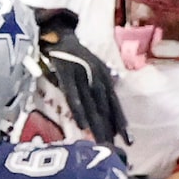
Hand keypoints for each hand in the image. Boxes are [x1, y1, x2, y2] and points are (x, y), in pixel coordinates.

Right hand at [34, 9, 129, 146]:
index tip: (128, 141)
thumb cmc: (65, 51)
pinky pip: (73, 96)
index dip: (120, 121)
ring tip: (104, 142)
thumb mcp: (84, 67)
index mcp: (102, 75)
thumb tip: (95, 105)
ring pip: (93, 104)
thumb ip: (90, 84)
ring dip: (99, 124)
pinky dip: (79, 111)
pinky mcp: (66, 73)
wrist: (50, 29)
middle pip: (106, 106)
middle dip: (113, 128)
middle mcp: (96, 74)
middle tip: (119, 148)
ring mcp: (82, 74)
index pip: (114, 102)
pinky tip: (83, 126)